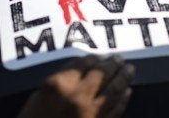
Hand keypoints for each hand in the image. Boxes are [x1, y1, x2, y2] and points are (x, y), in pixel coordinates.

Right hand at [18, 55, 135, 117]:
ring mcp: (91, 112)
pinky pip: (116, 110)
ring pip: (114, 90)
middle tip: (119, 58)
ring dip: (123, 78)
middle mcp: (78, 95)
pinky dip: (123, 99)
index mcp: (61, 84)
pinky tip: (127, 92)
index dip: (95, 57)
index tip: (100, 56)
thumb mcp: (40, 94)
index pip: (84, 63)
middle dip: (113, 64)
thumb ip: (62, 80)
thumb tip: (84, 70)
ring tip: (129, 70)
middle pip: (102, 74)